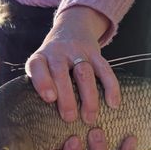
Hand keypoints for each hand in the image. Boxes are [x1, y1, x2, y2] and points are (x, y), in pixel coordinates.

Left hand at [26, 6, 120, 123]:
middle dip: (66, 97)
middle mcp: (57, 52)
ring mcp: (77, 51)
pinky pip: (104, 69)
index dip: (42, 81)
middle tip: (70, 118)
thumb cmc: (52, 61)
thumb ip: (42, 86)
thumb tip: (45, 121)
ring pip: (84, 72)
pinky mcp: (95, 53)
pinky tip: (113, 103)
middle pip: (61, 72)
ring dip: (88, 97)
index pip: (37, 66)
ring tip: (89, 118)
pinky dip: (111, 87)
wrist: (71, 29)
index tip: (50, 99)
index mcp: (40, 57)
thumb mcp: (41, 67)